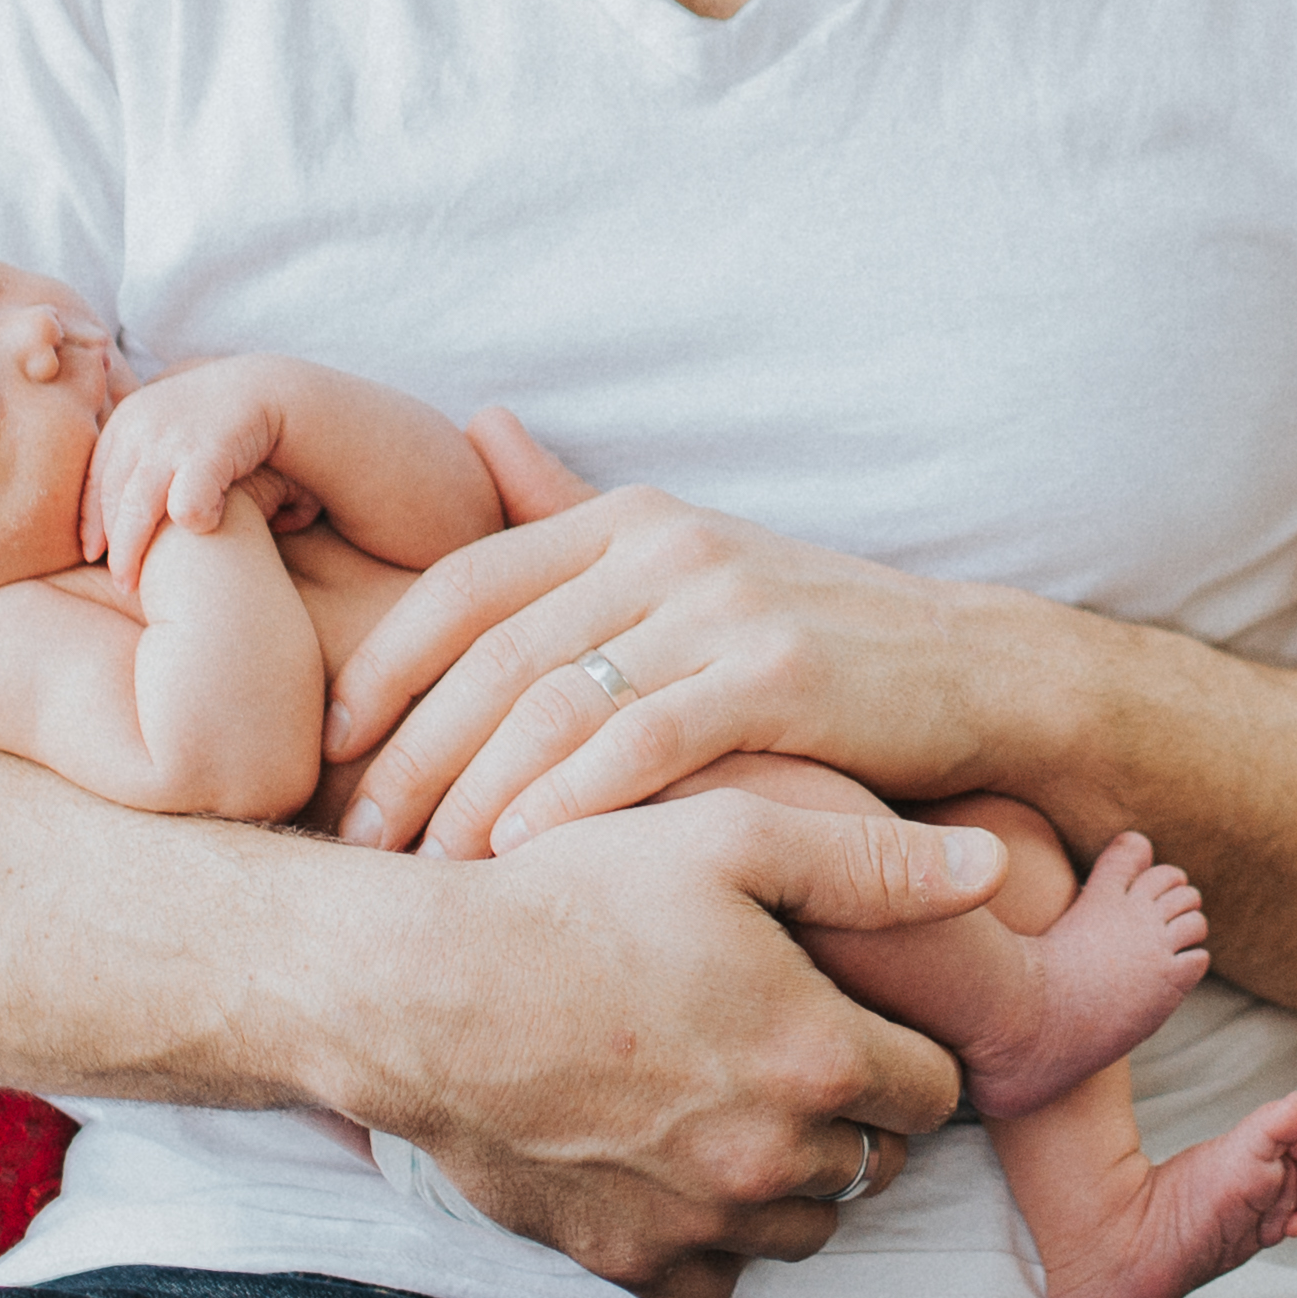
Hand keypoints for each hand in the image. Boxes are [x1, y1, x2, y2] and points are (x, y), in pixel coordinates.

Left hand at [82, 363, 310, 596]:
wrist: (267, 387)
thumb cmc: (215, 421)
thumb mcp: (167, 430)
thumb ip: (143, 459)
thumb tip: (113, 514)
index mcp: (127, 418)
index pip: (96, 479)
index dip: (90, 521)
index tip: (90, 554)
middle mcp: (141, 424)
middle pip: (112, 498)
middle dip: (113, 545)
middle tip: (120, 581)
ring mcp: (172, 436)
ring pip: (137, 509)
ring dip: (133, 550)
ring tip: (135, 584)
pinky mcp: (206, 449)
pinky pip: (185, 505)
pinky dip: (192, 522)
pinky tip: (206, 529)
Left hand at [329, 449, 1025, 858]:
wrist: (973, 671)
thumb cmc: (812, 636)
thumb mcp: (688, 563)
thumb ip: (575, 512)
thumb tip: (477, 427)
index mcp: (626, 520)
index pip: (463, 585)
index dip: (382, 667)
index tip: (323, 750)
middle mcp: (663, 547)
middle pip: (492, 655)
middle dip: (409, 754)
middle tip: (353, 839)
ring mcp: (722, 606)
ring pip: (555, 703)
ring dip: (474, 795)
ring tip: (424, 870)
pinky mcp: (779, 677)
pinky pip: (644, 743)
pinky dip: (571, 802)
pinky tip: (524, 857)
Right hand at [350, 788, 1001, 1297]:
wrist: (424, 991)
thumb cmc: (576, 894)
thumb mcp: (730, 836)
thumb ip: (872, 862)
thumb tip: (996, 871)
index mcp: (818, 1060)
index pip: (937, 1089)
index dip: (903, 1041)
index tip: (851, 1004)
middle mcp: (774, 1162)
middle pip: (877, 1163)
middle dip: (853, 1109)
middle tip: (784, 1037)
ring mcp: (702, 1225)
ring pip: (807, 1224)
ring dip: (792, 1172)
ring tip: (729, 1090)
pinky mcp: (630, 1264)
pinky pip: (719, 1277)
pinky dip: (715, 1231)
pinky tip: (676, 1155)